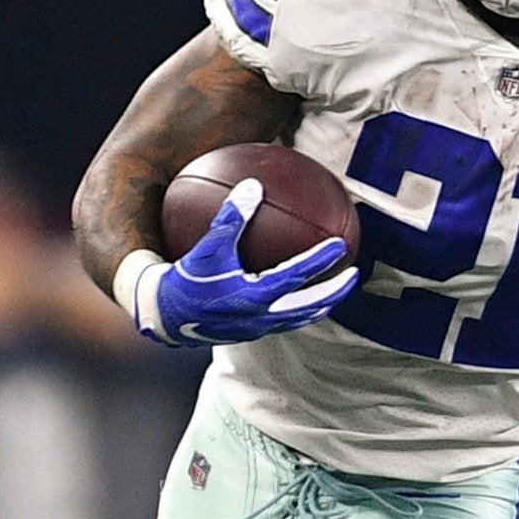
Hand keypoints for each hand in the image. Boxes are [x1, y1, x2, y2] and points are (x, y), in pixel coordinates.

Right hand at [127, 179, 356, 346]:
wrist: (163, 317)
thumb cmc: (183, 278)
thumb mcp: (207, 246)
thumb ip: (231, 217)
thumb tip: (253, 184)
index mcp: (254, 295)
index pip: (298, 276)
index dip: (321, 260)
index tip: (340, 245)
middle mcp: (262, 317)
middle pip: (311, 307)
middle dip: (336, 292)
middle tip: (354, 275)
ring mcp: (258, 329)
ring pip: (299, 319)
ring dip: (319, 305)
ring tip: (333, 290)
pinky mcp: (250, 333)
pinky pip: (282, 321)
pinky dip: (296, 309)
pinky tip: (296, 294)